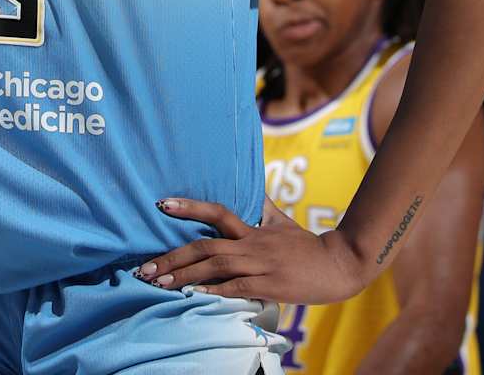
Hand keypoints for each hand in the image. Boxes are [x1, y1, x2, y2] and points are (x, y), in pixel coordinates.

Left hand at [134, 196, 367, 303]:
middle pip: (205, 246)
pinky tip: (192, 294)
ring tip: (158, 283)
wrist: (339, 265)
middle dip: (172, 257)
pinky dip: (213, 291)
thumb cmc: (307, 245)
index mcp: (253, 229)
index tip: (161, 205)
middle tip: (144, 268)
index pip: (216, 212)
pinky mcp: (270, 285)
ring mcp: (260, 265)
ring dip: (183, 276)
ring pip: (215, 267)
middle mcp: (252, 244)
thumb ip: (262, 208)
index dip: (188, 207)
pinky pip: (235, 288)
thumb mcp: (282, 222)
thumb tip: (251, 189)